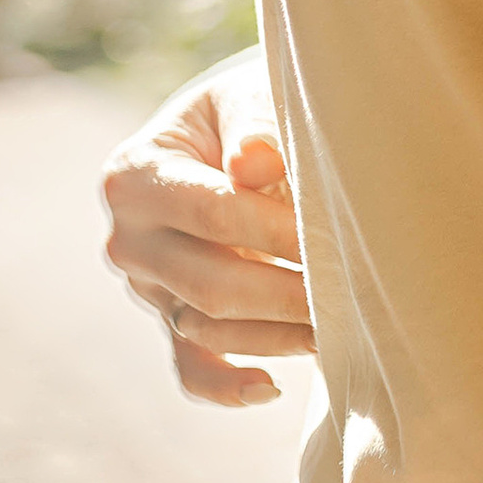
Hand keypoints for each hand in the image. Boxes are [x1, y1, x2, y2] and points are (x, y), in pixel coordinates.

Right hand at [100, 57, 314, 407]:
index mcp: (135, 175)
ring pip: (209, 328)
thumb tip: (255, 165)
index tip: (336, 236)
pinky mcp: (174, 317)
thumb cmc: (250, 109)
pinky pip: (192, 366)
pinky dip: (227, 385)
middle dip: (286, 292)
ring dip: (277, 334)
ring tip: (340, 328)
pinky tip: (274, 386)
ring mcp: (148, 286)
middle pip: (210, 282)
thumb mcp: (249, 95)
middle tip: (352, 293)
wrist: (234, 129)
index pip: (214, 212)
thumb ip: (256, 125)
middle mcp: (130, 238)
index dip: (277, 228)